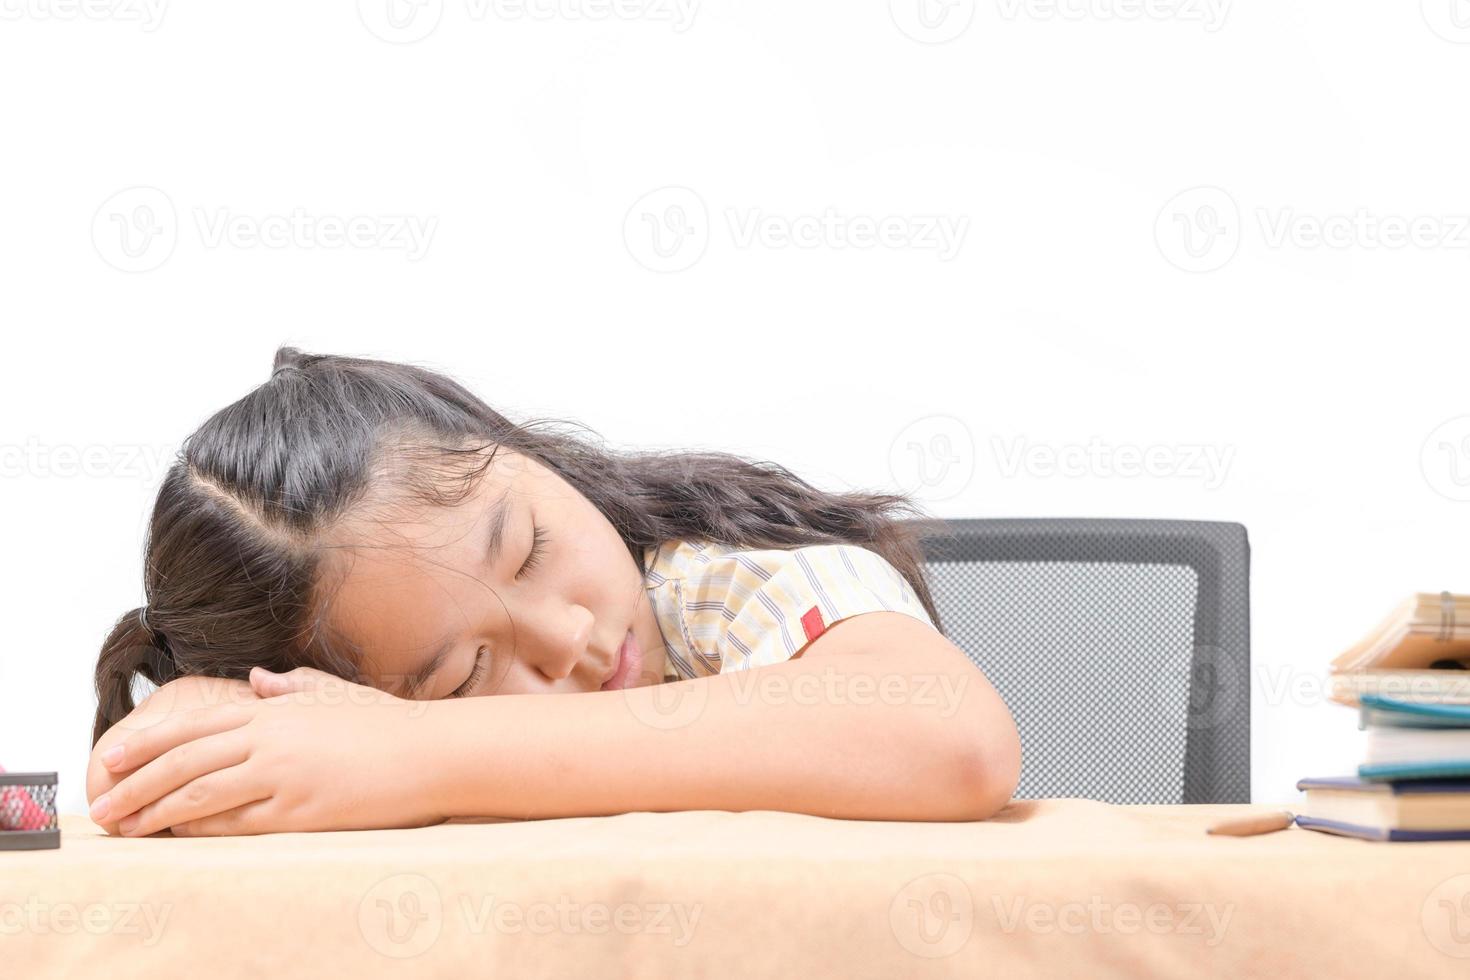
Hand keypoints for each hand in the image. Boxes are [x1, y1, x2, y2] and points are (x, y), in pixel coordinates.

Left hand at [89, 667, 445, 836]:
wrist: (432, 751)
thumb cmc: (387, 725)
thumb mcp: (335, 695)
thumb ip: (292, 686)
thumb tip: (258, 679)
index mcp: (275, 709)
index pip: (195, 723)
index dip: (148, 741)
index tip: (113, 755)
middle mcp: (270, 738)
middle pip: (184, 761)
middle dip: (136, 784)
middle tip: (103, 805)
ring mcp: (282, 775)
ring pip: (200, 795)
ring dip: (155, 812)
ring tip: (125, 827)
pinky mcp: (299, 811)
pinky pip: (236, 824)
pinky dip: (201, 831)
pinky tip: (178, 837)